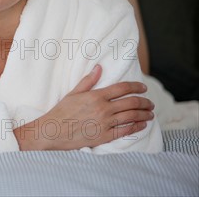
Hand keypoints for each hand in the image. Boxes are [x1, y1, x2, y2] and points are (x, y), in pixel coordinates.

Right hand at [14, 64, 154, 150]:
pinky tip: (142, 124)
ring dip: (144, 114)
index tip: (143, 88)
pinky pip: (126, 130)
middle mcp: (103, 109)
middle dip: (144, 102)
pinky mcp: (105, 136)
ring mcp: (105, 123)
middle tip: (150, 103)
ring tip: (150, 114)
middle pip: (131, 102)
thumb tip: (99, 67)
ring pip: (132, 116)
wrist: (53, 131)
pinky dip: (137, 127)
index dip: (136, 86)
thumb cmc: (62, 112)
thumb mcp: (73, 93)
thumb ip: (88, 81)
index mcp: (96, 96)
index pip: (122, 88)